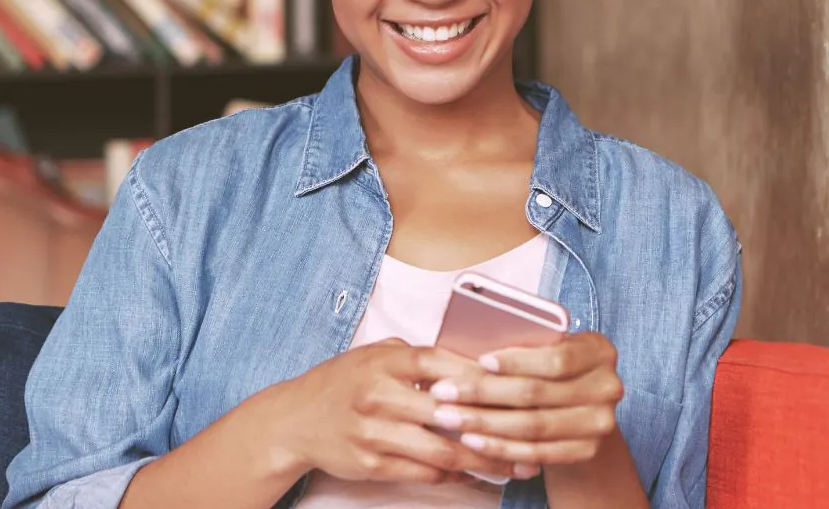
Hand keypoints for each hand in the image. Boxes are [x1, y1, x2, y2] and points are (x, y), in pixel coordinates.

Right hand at [268, 338, 538, 484]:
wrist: (295, 420)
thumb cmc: (344, 383)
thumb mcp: (376, 355)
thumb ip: (419, 357)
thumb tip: (474, 361)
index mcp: (387, 360)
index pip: (446, 365)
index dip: (486, 378)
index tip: (521, 388)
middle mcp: (380, 394)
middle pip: (452, 412)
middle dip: (497, 425)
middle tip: (533, 434)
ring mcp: (375, 431)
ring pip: (443, 449)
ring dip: (484, 459)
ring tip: (515, 463)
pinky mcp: (371, 464)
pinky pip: (424, 472)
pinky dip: (454, 474)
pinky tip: (476, 474)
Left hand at [424, 332, 622, 466]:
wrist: (580, 408)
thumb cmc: (550, 365)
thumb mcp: (547, 345)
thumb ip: (524, 340)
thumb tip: (469, 343)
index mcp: (599, 350)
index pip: (557, 357)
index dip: (517, 361)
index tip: (480, 360)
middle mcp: (608, 387)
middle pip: (538, 393)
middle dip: (483, 392)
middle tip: (443, 391)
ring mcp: (601, 423)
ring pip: (533, 426)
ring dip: (485, 423)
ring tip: (448, 417)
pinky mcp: (586, 451)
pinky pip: (537, 452)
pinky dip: (501, 447)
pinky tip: (472, 440)